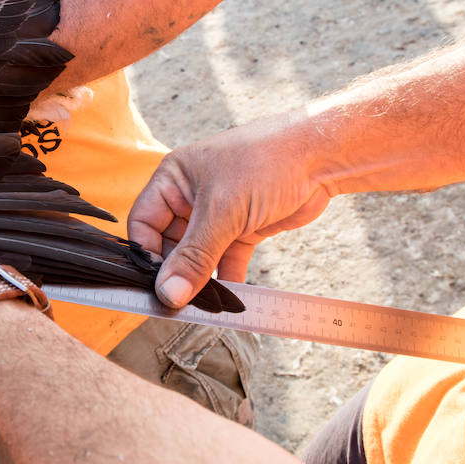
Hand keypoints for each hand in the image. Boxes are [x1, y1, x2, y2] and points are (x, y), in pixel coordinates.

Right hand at [128, 112, 333, 307]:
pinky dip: (226, 279)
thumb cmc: (266, 162)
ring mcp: (217, 214)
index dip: (147, 255)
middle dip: (175, 273)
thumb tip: (169, 293)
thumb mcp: (222, 211)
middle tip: (179, 303)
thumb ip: (194, 257)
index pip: (143, 223)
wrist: (321, 157)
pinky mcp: (242, 228)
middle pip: (169, 244)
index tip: (155, 286)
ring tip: (204, 306)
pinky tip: (230, 300)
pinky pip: (225, 260)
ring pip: (198, 256)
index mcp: (173, 179)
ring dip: (200, 280)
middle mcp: (190, 196)